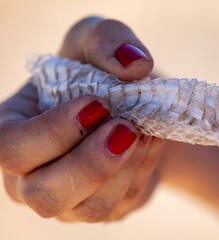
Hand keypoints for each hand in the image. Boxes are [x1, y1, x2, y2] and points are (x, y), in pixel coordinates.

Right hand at [0, 16, 164, 222]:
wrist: (130, 105)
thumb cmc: (100, 73)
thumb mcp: (96, 39)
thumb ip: (106, 39)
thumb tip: (134, 64)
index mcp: (15, 131)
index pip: (11, 149)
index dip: (53, 132)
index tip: (98, 104)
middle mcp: (34, 174)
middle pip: (44, 195)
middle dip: (91, 164)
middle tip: (126, 129)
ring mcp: (70, 197)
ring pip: (91, 209)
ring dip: (125, 168)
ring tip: (145, 131)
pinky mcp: (103, 206)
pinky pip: (122, 203)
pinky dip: (142, 171)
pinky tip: (150, 142)